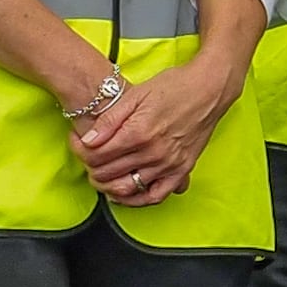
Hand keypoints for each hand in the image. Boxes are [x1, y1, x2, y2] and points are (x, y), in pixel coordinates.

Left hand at [76, 51, 242, 207]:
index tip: (76, 142)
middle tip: (86, 158)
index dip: (79, 150)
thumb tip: (88, 139)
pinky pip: (155, 196)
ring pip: (127, 188)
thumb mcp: (137, 94)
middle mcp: (153, 153)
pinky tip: (126, 193)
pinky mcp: (181, 170)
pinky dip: (137, 200)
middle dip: (90, 167)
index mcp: (138, 132)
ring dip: (108, 185)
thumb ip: (110, 119)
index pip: (97, 154)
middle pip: (108, 173)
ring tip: (101, 175)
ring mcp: (168, 164)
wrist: (210, 89)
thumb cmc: (175, 86)